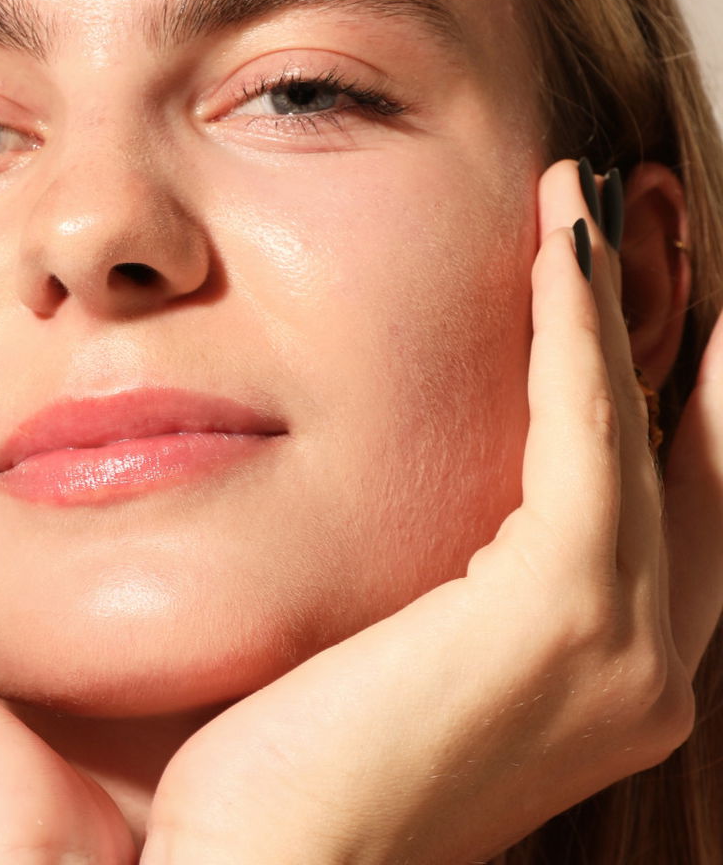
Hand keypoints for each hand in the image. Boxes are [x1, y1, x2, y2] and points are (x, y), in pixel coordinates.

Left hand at [143, 158, 722, 864]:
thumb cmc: (290, 776)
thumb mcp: (388, 660)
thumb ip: (436, 591)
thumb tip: (413, 524)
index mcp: (601, 679)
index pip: (656, 504)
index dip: (655, 390)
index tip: (623, 284)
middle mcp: (644, 669)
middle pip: (684, 458)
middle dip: (670, 331)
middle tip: (638, 216)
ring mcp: (619, 649)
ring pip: (644, 429)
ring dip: (620, 300)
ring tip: (595, 198)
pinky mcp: (559, 615)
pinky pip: (587, 431)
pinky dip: (577, 326)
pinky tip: (556, 238)